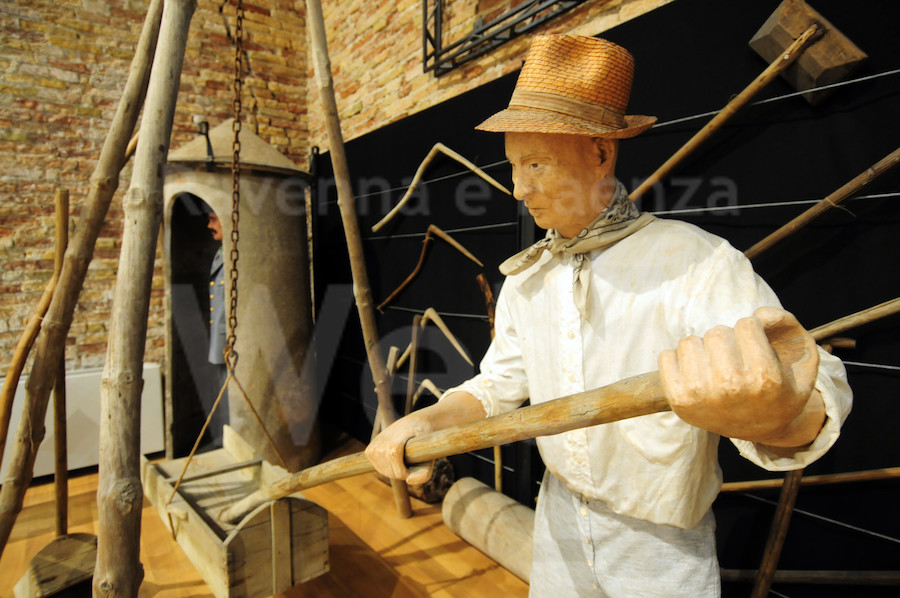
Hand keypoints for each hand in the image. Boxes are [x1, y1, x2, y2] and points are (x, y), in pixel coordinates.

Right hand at [365, 415, 434, 485]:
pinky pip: (380, 467)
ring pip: (385, 472)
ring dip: (396, 468)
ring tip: (404, 456)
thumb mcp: (430, 453)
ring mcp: (372, 450)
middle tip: (412, 458)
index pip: (399, 472)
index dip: (409, 473)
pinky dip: (389, 465)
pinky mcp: (369, 452)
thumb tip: (408, 481)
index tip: (416, 464)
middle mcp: (380, 448)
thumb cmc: (424, 438)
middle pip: (392, 473)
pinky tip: (395, 456)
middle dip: (403, 472)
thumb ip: (424, 472)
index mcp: (392, 447)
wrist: (413, 422)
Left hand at [658, 306, 823, 445]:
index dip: (751, 331)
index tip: (754, 348)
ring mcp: (701, 395)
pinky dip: (677, 360)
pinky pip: (665, 357)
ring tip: (714, 366)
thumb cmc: (780, 388)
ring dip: (701, 349)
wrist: (760, 429)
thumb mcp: (801, 358)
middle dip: (725, 339)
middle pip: (716, 332)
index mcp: (764, 378)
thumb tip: (760, 314)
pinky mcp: (679, 401)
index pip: (746, 324)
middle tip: (734, 358)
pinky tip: (695, 373)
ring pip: (689, 342)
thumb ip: (788, 325)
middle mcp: (731, 387)